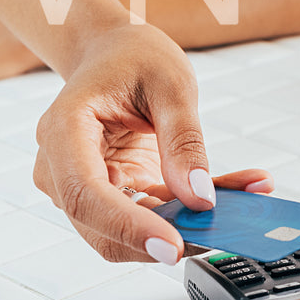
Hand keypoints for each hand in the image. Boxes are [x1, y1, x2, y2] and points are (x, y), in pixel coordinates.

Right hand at [33, 21, 272, 264]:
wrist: (114, 53)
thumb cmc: (132, 58)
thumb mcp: (170, 84)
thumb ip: (184, 141)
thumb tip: (199, 197)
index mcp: (64, 130)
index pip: (86, 194)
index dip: (128, 226)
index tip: (172, 246)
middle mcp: (61, 167)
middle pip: (101, 227)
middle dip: (158, 239)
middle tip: (219, 236)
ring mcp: (83, 186)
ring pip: (129, 232)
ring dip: (182, 227)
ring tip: (239, 207)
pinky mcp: (113, 195)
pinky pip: (150, 217)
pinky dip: (189, 214)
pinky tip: (233, 193)